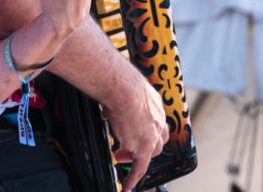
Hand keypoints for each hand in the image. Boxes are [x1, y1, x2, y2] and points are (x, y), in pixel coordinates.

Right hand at [102, 76, 169, 191]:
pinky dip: (134, 176)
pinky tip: (128, 184)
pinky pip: (140, 167)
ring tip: (122, 157)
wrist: (123, 88)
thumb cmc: (119, 81)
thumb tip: (104, 96)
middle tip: (126, 145)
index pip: (153, 119)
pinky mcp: (144, 147)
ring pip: (151, 152)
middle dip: (143, 143)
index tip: (132, 129)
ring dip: (137, 156)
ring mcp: (153, 134)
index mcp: (152, 102)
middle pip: (157, 137)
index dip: (144, 126)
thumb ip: (116, 94)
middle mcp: (157, 118)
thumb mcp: (119, 87)